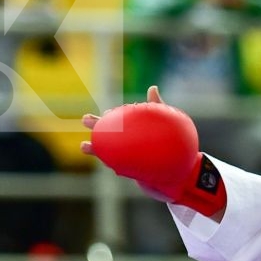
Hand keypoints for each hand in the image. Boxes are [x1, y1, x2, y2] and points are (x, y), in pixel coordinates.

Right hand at [82, 87, 224, 218]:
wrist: (178, 172)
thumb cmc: (172, 146)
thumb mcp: (166, 123)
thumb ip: (158, 106)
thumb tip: (152, 87)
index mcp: (133, 128)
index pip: (119, 119)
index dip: (111, 115)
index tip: (108, 113)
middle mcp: (127, 141)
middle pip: (108, 131)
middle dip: (96, 125)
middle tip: (85, 119)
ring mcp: (126, 155)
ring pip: (107, 150)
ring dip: (95, 148)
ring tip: (83, 146)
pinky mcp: (129, 169)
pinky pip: (116, 166)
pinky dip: (109, 163)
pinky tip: (105, 163)